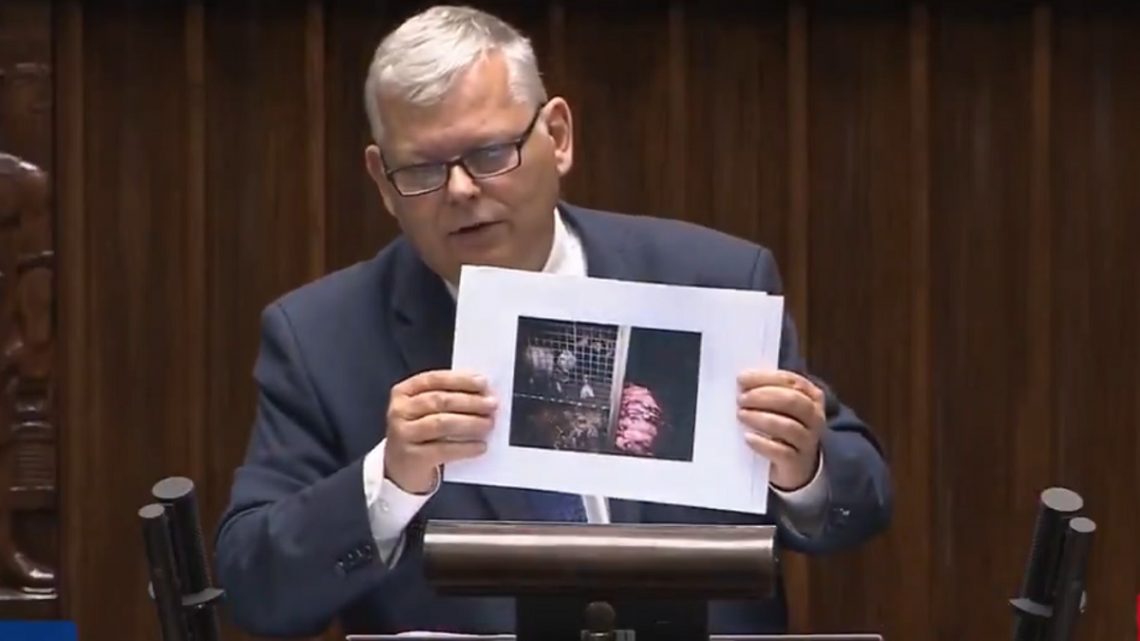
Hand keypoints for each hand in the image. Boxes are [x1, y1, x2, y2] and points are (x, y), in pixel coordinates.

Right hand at [384, 370, 497, 493]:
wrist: (401, 468)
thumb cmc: (421, 433)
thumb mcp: (426, 411)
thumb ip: (449, 398)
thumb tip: (484, 393)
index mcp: (404, 392)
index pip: (434, 379)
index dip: (460, 379)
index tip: (483, 382)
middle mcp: (400, 411)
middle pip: (439, 400)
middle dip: (470, 401)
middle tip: (492, 404)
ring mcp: (403, 434)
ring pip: (441, 423)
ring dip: (470, 422)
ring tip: (488, 424)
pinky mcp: (412, 457)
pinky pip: (444, 449)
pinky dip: (466, 447)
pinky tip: (481, 446)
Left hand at [737, 369, 824, 490]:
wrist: (794, 467)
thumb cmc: (782, 430)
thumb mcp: (780, 408)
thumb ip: (766, 392)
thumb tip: (742, 381)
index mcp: (811, 396)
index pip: (790, 380)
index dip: (765, 378)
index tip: (742, 379)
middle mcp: (814, 417)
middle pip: (792, 401)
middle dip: (763, 396)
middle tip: (741, 399)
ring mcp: (808, 441)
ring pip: (788, 426)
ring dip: (761, 418)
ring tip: (741, 415)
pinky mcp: (797, 462)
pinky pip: (782, 452)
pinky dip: (763, 443)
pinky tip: (748, 438)